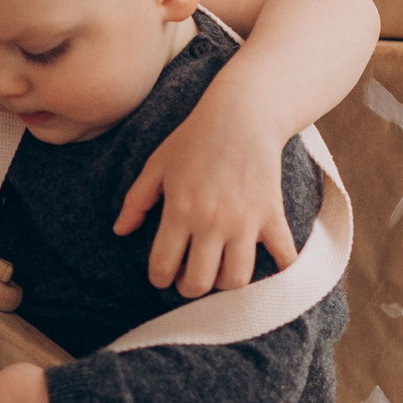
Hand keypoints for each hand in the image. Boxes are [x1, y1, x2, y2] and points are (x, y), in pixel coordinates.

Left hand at [115, 71, 297, 297]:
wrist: (243, 115)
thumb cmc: (195, 138)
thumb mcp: (157, 165)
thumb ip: (136, 201)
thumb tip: (120, 231)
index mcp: (179, 211)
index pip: (163, 267)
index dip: (160, 278)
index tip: (165, 274)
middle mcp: (211, 222)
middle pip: (200, 283)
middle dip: (190, 287)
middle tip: (191, 276)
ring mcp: (244, 221)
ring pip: (237, 279)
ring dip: (226, 282)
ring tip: (221, 268)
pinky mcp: (272, 215)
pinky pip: (282, 257)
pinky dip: (279, 267)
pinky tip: (269, 260)